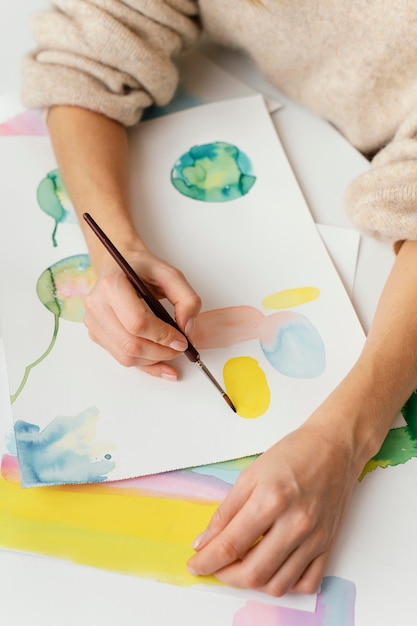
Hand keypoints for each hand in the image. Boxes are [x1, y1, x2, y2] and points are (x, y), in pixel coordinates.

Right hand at [83, 247, 200, 377]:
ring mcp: (93, 321)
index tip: (182, 340)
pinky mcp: (96, 334)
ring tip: (171, 352)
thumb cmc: (142, 268)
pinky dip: (144, 364)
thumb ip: (187, 299)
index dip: (163, 336)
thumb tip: (187, 329)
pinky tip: (161, 363)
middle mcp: (97, 304)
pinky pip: (121, 357)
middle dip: (161, 352)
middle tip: (180, 349)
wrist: (118, 265)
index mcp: (113, 285)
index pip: (137, 323)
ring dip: (154, 360)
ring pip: (125, 356)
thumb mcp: (171, 275)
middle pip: (131, 344)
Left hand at [187, 420, 361, 596]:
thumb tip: (205, 541)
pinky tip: (271, 569)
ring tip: (239, 567)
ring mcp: (315, 538)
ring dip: (252, 583)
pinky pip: (306, 583)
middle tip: (214, 566)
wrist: (335, 447)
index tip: (195, 564)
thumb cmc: (294, 454)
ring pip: (278, 585)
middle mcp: (295, 524)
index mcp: (271, 500)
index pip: (231, 544)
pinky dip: (284, 584)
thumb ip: (226, 511)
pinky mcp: (329, 545)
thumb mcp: (251, 474)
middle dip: (225, 576)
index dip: (207, 560)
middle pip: (253, 572)